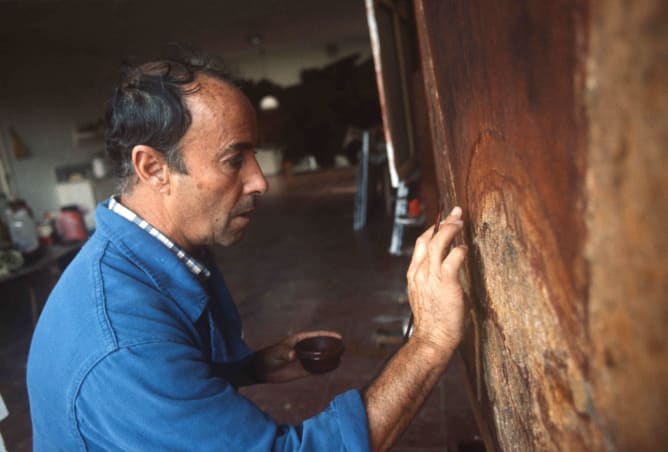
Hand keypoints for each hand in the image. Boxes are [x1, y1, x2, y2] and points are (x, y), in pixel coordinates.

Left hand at [253, 330, 341, 382]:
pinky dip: (325, 369)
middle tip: (344, 348)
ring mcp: (304, 360)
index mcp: (299, 340)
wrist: (261, 370)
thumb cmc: (268, 357)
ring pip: (321, 358)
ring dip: (330, 358)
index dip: (328, 335)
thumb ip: (284, 353)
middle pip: (321, 346)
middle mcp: (304, 349)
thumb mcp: (276, 353)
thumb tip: (293, 355)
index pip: (316, 336)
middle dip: (332, 346)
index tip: (339, 336)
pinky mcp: (303, 371)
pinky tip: (333, 369)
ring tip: (342, 358)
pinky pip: (317, 369)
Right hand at [406, 206, 467, 353]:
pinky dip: (460, 250)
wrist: (432, 339)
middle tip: (456, 213)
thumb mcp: (426, 295)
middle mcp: (420, 272)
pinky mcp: (446, 282)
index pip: (421, 244)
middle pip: (428, 238)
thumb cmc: (433, 321)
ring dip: (451, 229)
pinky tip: (466, 248)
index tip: (443, 223)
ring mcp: (431, 276)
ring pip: (439, 243)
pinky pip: (453, 258)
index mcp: (414, 274)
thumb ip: (433, 280)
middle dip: (443, 223)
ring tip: (461, 222)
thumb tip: (448, 269)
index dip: (432, 230)